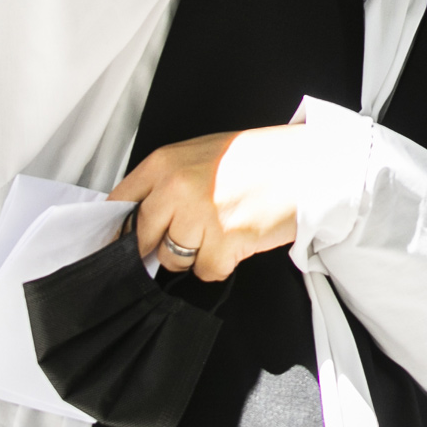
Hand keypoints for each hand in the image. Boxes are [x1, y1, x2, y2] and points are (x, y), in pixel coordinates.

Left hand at [108, 126, 305, 280]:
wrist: (310, 165)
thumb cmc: (261, 159)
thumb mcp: (204, 155)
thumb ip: (168, 182)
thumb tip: (140, 218)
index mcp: (167, 162)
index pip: (120, 203)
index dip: (117, 228)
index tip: (116, 244)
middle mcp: (178, 187)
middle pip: (142, 237)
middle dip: (158, 244)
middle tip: (186, 235)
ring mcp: (200, 215)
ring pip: (173, 259)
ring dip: (195, 254)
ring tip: (222, 230)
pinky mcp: (224, 241)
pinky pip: (205, 271)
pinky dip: (221, 263)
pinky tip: (237, 240)